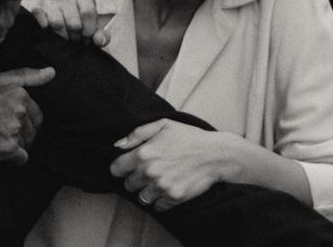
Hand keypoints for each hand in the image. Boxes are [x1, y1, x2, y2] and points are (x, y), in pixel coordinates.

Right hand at [0, 67, 54, 164]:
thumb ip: (25, 76)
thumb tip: (51, 72)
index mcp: (18, 93)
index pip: (36, 114)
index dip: (23, 121)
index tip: (4, 121)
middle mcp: (18, 110)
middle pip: (33, 131)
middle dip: (20, 135)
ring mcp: (13, 129)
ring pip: (27, 145)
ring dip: (15, 147)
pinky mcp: (7, 148)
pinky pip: (21, 159)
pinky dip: (11, 160)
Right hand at [30, 0, 109, 46]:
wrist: (63, 23)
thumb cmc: (81, 25)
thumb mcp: (94, 30)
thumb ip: (102, 36)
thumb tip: (99, 40)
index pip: (88, 12)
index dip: (89, 30)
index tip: (86, 36)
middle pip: (73, 23)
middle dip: (76, 36)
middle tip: (75, 38)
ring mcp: (51, 2)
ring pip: (57, 24)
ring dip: (62, 36)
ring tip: (65, 37)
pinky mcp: (38, 9)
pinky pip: (41, 20)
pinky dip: (45, 29)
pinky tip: (50, 31)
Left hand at [110, 119, 233, 210]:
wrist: (216, 154)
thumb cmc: (189, 137)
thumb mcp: (162, 125)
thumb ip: (136, 134)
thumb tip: (117, 146)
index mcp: (143, 153)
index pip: (116, 169)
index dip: (121, 167)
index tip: (129, 166)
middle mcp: (149, 172)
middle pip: (128, 185)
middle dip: (134, 179)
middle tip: (147, 173)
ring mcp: (162, 187)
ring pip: (141, 198)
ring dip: (146, 192)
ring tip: (157, 182)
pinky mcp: (174, 198)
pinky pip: (157, 207)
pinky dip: (160, 201)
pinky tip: (167, 190)